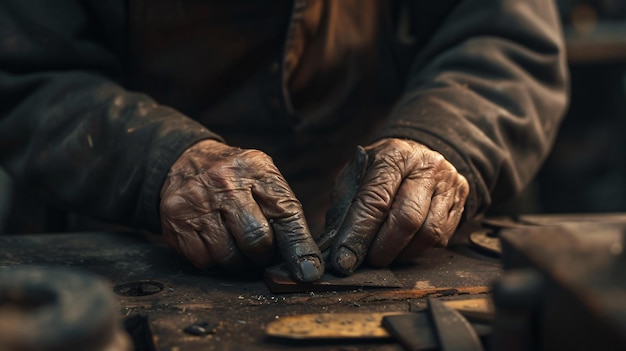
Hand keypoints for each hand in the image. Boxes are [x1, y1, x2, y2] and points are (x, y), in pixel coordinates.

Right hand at [160, 139, 322, 281]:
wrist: (185, 162)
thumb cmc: (235, 178)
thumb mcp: (264, 179)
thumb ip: (284, 212)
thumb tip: (304, 261)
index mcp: (257, 170)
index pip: (286, 214)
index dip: (299, 248)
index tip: (308, 271)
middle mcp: (225, 184)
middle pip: (256, 240)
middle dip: (264, 255)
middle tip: (261, 251)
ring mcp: (198, 204)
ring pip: (229, 256)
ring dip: (239, 260)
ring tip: (237, 243)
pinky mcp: (176, 224)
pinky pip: (204, 261)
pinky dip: (215, 260)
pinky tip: (215, 242)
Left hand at [327, 138, 468, 274]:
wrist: (419, 156)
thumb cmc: (381, 171)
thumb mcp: (357, 175)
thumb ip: (345, 205)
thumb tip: (332, 245)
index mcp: (394, 154)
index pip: (375, 199)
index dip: (358, 234)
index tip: (344, 260)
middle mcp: (426, 165)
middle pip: (406, 219)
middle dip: (382, 249)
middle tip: (366, 262)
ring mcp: (448, 183)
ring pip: (428, 233)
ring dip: (401, 254)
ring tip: (384, 255)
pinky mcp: (461, 201)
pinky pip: (441, 238)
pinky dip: (418, 250)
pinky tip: (403, 247)